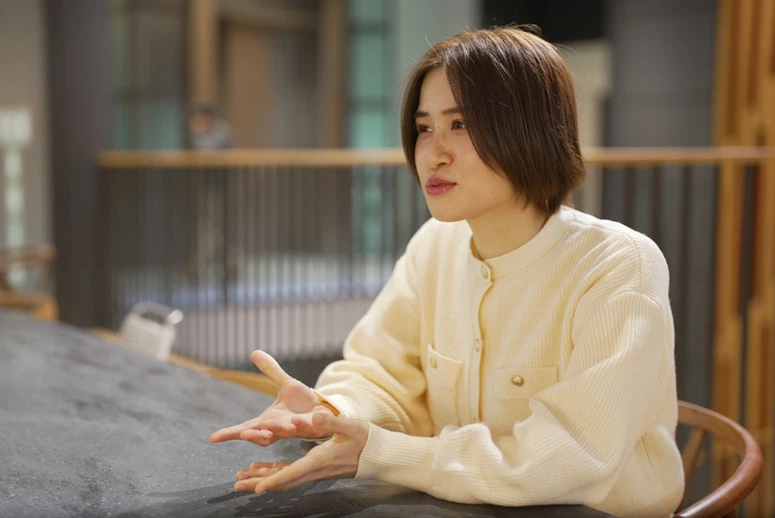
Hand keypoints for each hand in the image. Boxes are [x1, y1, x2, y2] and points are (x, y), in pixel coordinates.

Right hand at [210, 350, 335, 445]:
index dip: (230, 433)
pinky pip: (309, 429)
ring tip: (268, 425)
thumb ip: (271, 370)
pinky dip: (304, 425)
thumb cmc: (303, 402)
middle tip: (243, 433)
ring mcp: (297, 431)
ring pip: (284, 434)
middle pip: (262, 436)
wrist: (327, 408)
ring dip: (276, 430)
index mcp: (269, 421)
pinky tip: (298, 420)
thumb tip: (255, 352)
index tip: (213, 438)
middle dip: (253, 435)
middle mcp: (280, 429)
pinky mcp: (314, 428)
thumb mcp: (286, 384)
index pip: (246, 428)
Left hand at [233, 412, 368, 492]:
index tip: (256, 488)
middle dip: (259, 483)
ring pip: (284, 478)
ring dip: (262, 479)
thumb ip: (331, 422)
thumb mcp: (350, 426)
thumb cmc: (366, 439)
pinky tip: (261, 469)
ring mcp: (315, 470)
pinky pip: (290, 472)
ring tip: (241, 479)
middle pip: (283, 480)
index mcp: (320, 459)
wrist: (377, 453)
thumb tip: (311, 417)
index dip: (274, 481)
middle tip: (237, 485)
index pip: (293, 473)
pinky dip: (274, 472)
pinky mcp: (316, 467)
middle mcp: (315, 469)